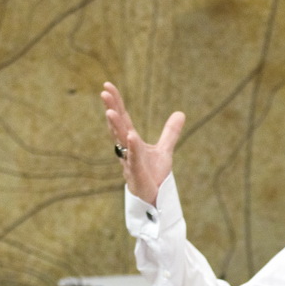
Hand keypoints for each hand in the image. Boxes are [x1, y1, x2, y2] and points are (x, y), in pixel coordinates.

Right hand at [101, 82, 183, 206]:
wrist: (154, 199)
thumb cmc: (154, 175)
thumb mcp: (164, 150)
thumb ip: (170, 132)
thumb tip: (180, 113)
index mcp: (131, 142)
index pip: (123, 119)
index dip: (116, 103)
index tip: (107, 86)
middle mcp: (126, 149)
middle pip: (118, 127)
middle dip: (111, 109)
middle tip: (104, 92)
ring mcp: (129, 162)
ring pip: (121, 142)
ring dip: (116, 127)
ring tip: (111, 112)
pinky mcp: (136, 175)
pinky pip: (134, 159)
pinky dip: (133, 148)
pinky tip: (131, 136)